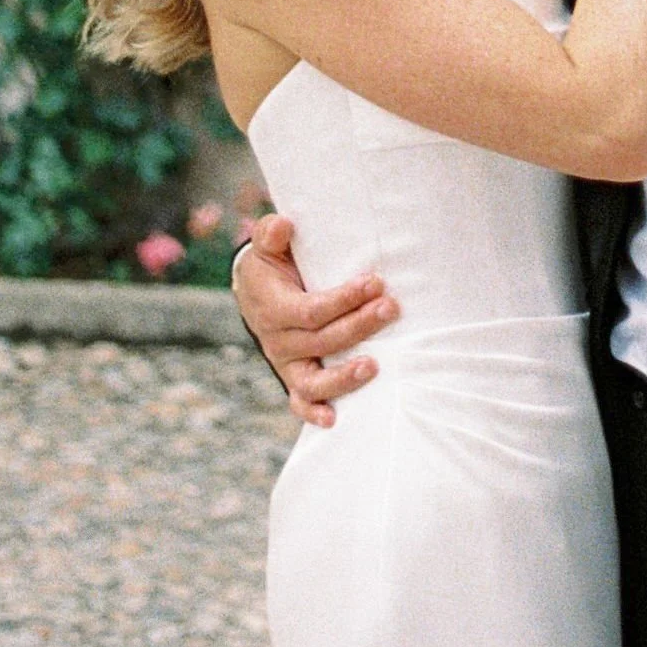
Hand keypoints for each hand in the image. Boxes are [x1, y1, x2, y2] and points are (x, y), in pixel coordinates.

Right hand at [231, 212, 397, 426]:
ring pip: (311, 380)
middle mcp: (277, 340)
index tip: (374, 282)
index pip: (311, 310)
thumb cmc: (272, 262)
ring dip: (343, 377)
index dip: (343, 300)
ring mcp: (285, 363)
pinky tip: (335, 420)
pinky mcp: (292, 377)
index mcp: (273, 307)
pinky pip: (300, 401)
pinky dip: (314, 413)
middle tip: (391, 308)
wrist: (254, 290)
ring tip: (374, 366)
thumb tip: (284, 225)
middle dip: (358, 326)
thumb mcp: (268, 243)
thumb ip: (272, 233)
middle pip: (321, 341)